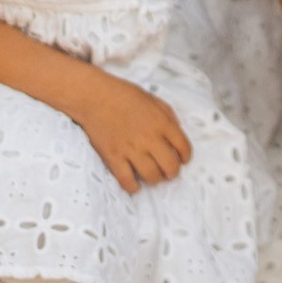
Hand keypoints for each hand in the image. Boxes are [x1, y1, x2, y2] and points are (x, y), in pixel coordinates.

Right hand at [69, 72, 191, 193]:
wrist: (95, 97)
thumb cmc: (125, 96)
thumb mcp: (154, 100)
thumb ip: (169, 117)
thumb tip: (178, 133)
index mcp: (162, 123)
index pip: (184, 147)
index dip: (186, 157)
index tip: (183, 160)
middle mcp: (149, 138)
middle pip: (170, 166)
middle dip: (173, 172)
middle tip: (169, 172)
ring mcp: (131, 149)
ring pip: (151, 176)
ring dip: (156, 179)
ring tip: (153, 176)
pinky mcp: (113, 157)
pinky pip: (126, 180)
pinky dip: (133, 187)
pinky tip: (135, 184)